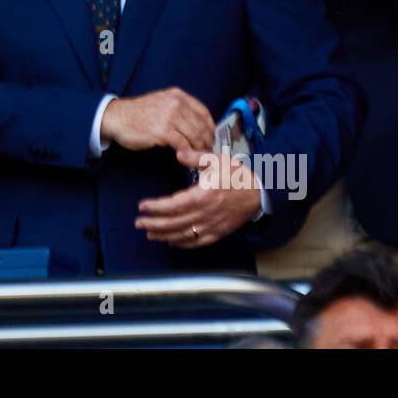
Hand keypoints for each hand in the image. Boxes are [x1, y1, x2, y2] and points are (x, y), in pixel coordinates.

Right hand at [100, 87, 214, 153]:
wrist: (116, 117)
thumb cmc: (137, 114)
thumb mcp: (161, 102)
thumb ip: (178, 109)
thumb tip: (196, 125)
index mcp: (177, 96)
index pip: (203, 112)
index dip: (210, 127)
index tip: (210, 138)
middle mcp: (176, 103)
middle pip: (202, 126)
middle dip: (206, 142)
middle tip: (206, 152)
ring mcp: (170, 116)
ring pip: (195, 136)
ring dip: (199, 150)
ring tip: (198, 157)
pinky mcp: (163, 131)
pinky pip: (183, 145)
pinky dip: (187, 153)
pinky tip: (184, 157)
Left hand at [134, 149, 261, 246]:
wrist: (258, 193)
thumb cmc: (236, 175)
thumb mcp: (216, 160)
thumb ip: (195, 157)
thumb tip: (179, 153)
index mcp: (203, 195)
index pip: (173, 205)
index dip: (155, 208)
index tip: (142, 206)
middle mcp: (205, 214)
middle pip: (174, 223)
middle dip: (154, 224)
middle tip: (138, 223)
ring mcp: (211, 226)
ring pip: (183, 235)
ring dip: (164, 236)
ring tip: (149, 234)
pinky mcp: (218, 233)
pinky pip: (197, 243)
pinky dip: (182, 244)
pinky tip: (171, 242)